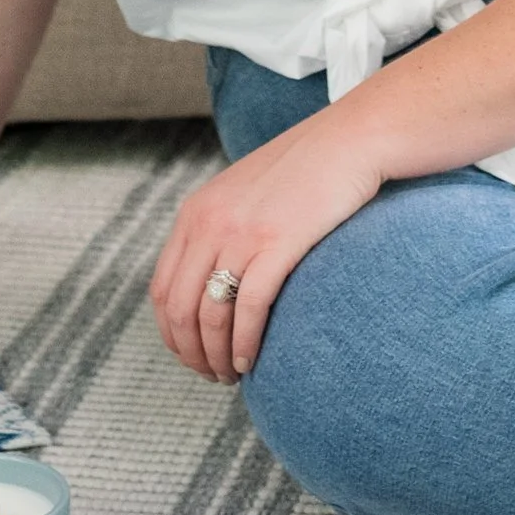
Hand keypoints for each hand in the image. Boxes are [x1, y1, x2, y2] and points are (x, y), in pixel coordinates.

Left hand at [149, 117, 381, 383]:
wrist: (352, 139)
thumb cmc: (308, 170)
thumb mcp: (247, 194)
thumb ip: (224, 229)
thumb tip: (218, 281)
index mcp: (196, 212)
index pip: (162, 289)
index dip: (172, 334)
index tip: (193, 356)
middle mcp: (208, 223)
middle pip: (180, 309)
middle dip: (192, 354)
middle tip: (214, 375)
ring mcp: (241, 232)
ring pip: (210, 315)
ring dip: (217, 356)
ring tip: (233, 375)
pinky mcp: (277, 242)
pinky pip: (248, 308)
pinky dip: (245, 343)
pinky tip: (252, 361)